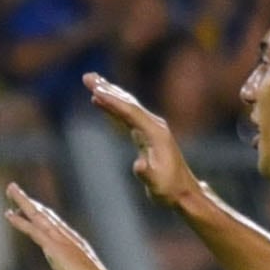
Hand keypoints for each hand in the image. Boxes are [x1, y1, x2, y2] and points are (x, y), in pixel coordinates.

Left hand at [5, 184, 119, 269]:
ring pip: (38, 216)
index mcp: (75, 247)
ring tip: (11, 189)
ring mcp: (61, 241)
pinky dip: (20, 222)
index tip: (31, 208)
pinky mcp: (54, 248)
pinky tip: (9, 213)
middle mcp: (69, 239)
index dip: (42, 216)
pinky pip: (33, 231)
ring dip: (23, 202)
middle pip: (45, 215)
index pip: (55, 227)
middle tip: (16, 191)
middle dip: (30, 203)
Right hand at [86, 74, 197, 209]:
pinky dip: (113, 106)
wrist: (183, 192)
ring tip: (91, 81)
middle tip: (87, 77)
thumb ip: (147, 174)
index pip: (131, 112)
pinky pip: (127, 115)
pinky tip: (102, 101)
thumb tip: (138, 165)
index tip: (95, 91)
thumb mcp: (157, 185)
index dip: (112, 102)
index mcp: (156, 133)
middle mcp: (154, 126)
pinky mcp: (146, 134)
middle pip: (127, 103)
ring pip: (127, 105)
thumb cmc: (169, 189)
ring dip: (109, 93)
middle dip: (107, 89)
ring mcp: (151, 128)